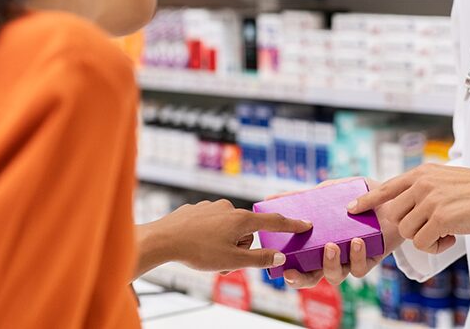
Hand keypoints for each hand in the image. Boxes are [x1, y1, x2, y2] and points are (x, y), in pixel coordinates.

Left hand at [134, 199, 311, 277]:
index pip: (273, 221)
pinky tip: (196, 245)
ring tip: (207, 256)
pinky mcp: (198, 209)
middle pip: (246, 232)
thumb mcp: (232, 261)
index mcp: (241, 219)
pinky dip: (210, 237)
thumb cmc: (198, 251)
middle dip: (240, 248)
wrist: (163, 239)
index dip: (291, 224)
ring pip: (228, 230)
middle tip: (225, 262)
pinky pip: (212, 225)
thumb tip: (280, 257)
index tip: (306, 223)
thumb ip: (259, 259)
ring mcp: (212, 207)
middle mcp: (229, 208)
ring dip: (224, 245)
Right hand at [279, 177, 401, 289]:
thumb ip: (304, 196)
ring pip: (336, 275)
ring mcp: (350, 260)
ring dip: (330, 263)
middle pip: (313, 277)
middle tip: (294, 272)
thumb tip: (270, 198)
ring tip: (331, 245)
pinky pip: (360, 267)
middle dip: (301, 279)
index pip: (300, 263)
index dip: (291, 271)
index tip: (282, 268)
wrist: (392, 196)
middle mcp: (333, 256)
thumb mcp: (329, 191)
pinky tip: (356, 241)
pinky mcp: (370, 260)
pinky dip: (356, 256)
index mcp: (319, 243)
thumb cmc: (358, 195)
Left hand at [348, 165, 469, 253]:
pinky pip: (423, 243)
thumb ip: (424, 188)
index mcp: (422, 173)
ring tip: (447, 231)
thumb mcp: (446, 180)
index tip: (351, 208)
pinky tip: (452, 237)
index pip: (386, 187)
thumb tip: (404, 207)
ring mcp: (430, 199)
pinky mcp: (441, 217)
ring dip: (425, 238)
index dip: (367, 200)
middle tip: (434, 227)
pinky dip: (437, 247)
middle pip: (395, 216)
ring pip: (408, 231)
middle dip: (410, 227)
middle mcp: (422, 183)